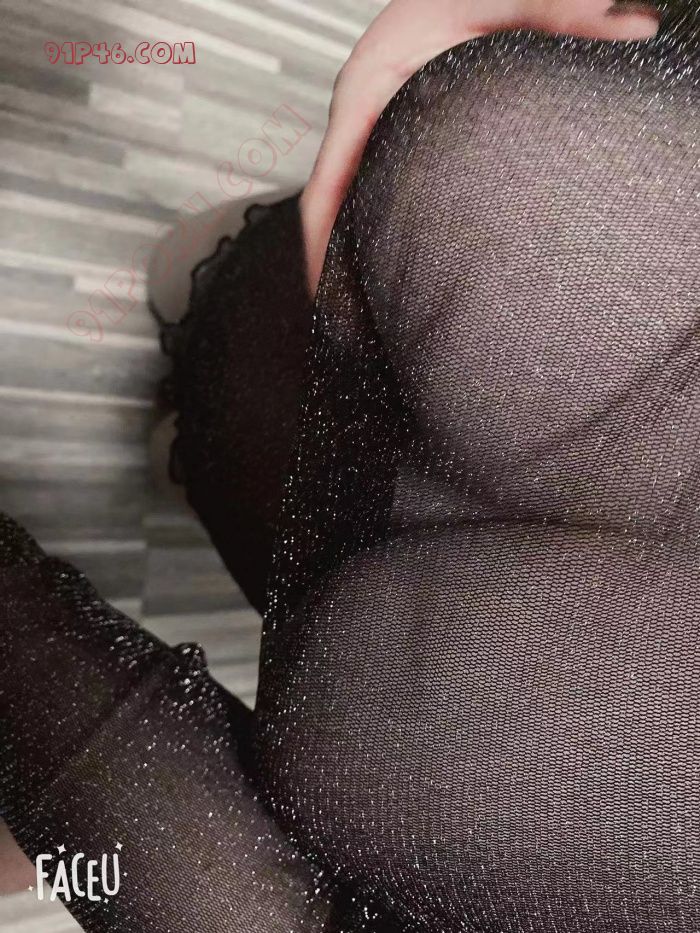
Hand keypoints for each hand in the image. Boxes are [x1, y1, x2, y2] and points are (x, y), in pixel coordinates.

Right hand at [300, 0, 659, 294]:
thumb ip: (559, 13)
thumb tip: (628, 27)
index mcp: (366, 91)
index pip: (325, 180)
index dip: (318, 241)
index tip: (321, 287)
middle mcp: (364, 118)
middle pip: (333, 205)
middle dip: (335, 263)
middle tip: (350, 317)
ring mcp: (377, 133)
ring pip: (352, 203)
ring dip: (354, 252)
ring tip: (369, 308)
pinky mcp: (395, 141)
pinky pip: (374, 192)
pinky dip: (377, 231)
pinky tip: (398, 264)